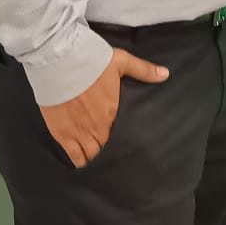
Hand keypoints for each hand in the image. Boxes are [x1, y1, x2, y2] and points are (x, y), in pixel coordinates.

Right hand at [39, 48, 167, 168]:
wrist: (60, 64)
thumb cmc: (91, 62)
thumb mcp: (122, 62)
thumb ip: (143, 70)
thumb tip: (165, 74)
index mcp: (112, 113)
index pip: (121, 137)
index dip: (123, 142)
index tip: (125, 144)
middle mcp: (97, 127)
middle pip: (105, 150)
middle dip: (108, 153)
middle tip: (111, 155)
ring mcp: (78, 133)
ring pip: (90, 156)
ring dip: (94, 158)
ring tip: (97, 160)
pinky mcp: (61, 134)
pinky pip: (72, 155)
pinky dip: (78, 160)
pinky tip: (81, 162)